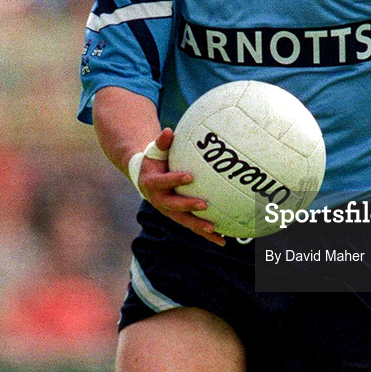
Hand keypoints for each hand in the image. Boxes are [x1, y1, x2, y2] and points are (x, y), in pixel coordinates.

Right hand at [130, 129, 224, 246]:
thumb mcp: (155, 151)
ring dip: (199, 227)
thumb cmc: (155, 161)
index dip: (175, 179)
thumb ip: (162, 142)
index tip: (189, 176)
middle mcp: (160, 201)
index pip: (163, 182)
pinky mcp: (179, 218)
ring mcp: (169, 212)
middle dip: (188, 206)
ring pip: (185, 221)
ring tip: (214, 230)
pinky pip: (193, 227)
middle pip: (174, 206)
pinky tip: (223, 240)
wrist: (146, 179)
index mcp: (152, 184)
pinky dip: (207, 235)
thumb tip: (168, 131)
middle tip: (203, 204)